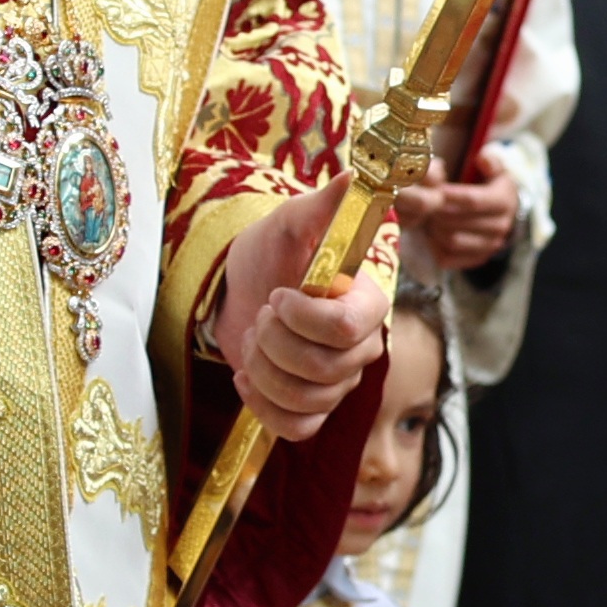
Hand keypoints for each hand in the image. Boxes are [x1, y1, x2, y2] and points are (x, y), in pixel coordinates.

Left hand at [216, 196, 386, 434]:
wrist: (240, 289)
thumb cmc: (270, 252)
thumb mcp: (290, 222)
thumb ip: (323, 205)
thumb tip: (354, 177)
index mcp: (366, 302)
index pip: (349, 328)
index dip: (306, 319)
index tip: (278, 294)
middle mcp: (361, 346)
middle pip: (325, 369)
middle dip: (275, 342)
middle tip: (261, 313)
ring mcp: (337, 382)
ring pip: (307, 400)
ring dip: (263, 369)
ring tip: (254, 338)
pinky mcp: (310, 407)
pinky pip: (297, 429)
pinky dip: (263, 406)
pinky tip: (246, 375)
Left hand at [398, 145, 519, 273]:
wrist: (506, 213)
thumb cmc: (493, 187)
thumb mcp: (496, 169)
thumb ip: (490, 161)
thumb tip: (483, 158)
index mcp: (504, 202)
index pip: (473, 200)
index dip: (451, 196)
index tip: (435, 190)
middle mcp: (500, 227)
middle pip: (459, 222)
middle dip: (438, 212)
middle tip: (425, 203)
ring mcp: (489, 246)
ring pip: (452, 241)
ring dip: (434, 229)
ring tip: (427, 217)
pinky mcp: (478, 259)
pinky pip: (449, 258)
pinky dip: (435, 247)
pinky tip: (430, 234)